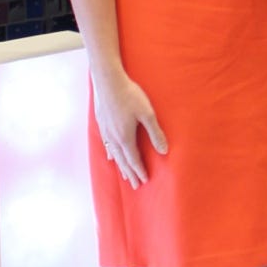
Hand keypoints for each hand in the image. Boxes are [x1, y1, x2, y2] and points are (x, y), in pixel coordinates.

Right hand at [93, 69, 167, 187]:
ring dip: (121, 166)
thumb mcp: (147, 113)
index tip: (145, 181)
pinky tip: (111, 156)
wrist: (108, 81)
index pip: (134, 159)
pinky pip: (107, 145)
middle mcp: (114, 138)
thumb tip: (164, 151)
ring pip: (114, 154)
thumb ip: (155, 133)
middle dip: (131, 173)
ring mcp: (106, 131)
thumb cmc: (130, 95)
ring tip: (125, 176)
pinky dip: (111, 154)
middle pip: (123, 160)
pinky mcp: (102, 124)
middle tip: (136, 185)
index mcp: (125, 137)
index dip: (140, 170)